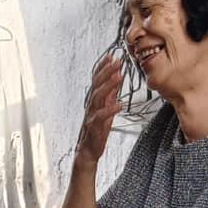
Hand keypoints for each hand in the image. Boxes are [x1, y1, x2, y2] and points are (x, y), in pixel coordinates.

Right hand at [77, 51, 125, 165]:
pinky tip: (119, 104)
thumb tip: (118, 80)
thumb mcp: (106, 109)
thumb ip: (110, 95)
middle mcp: (91, 105)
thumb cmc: (96, 130)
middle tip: (117, 61)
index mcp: (94, 100)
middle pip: (97, 84)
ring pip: (98, 97)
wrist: (88, 151)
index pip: (96, 79)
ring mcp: (91, 115)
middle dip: (106, 71)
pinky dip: (110, 109)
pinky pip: (101, 116)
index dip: (103, 67)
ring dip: (108, 85)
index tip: (111, 56)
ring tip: (119, 76)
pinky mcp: (94, 127)